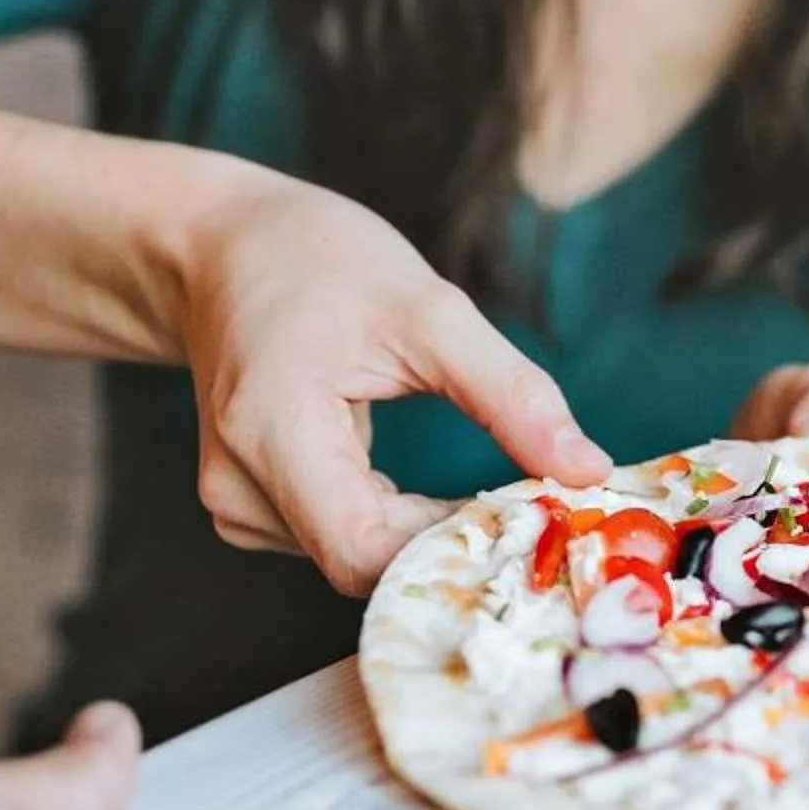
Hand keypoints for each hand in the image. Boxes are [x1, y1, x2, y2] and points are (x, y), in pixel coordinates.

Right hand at [179, 169, 609, 593]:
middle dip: (449, 539)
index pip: (364, 550)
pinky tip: (418, 491)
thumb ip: (510, 395)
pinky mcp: (250, 507)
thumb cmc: (317, 260)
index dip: (451, 547)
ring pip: (353, 559)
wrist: (222, 247)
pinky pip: (336, 540)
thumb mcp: (429, 309)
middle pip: (361, 563)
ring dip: (422, 532)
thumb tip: (586, 472)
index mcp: (271, 431)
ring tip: (470, 488)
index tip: (529, 517)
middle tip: (525, 506)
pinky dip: (391, 523)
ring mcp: (236, 503)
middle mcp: (237, 487)